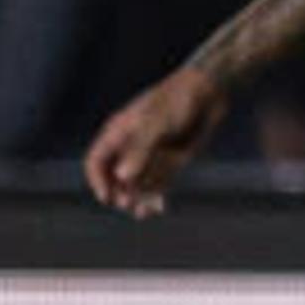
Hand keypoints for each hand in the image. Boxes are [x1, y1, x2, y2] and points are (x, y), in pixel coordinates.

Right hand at [85, 65, 226, 216]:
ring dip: (138, 199)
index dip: (98, 180)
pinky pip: (157, 184)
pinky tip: (160, 207)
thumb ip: (140, 149)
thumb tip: (123, 176)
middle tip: (128, 204)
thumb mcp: (156, 123)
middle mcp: (132, 146)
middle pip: (115, 178)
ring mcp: (151, 155)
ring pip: (136, 185)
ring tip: (144, 212)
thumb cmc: (177, 100)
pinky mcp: (170, 162)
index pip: (96, 161)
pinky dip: (156, 197)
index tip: (107, 197)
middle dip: (119, 193)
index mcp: (119, 132)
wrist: (208, 93)